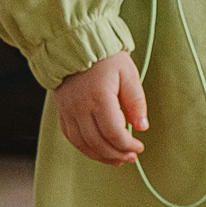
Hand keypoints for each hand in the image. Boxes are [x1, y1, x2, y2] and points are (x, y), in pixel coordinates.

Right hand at [54, 50, 145, 165]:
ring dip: (101, 156)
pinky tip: (99, 151)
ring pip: (83, 144)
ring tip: (118, 159)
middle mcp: (80, 107)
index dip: (127, 145)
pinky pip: (72, 138)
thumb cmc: (106, 59)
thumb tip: (142, 126)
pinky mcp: (63, 113)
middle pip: (97, 142)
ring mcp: (69, 111)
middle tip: (131, 157)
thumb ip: (136, 101)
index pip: (113, 132)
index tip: (139, 147)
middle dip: (116, 154)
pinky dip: (86, 149)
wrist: (75, 47)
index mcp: (99, 97)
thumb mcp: (128, 75)